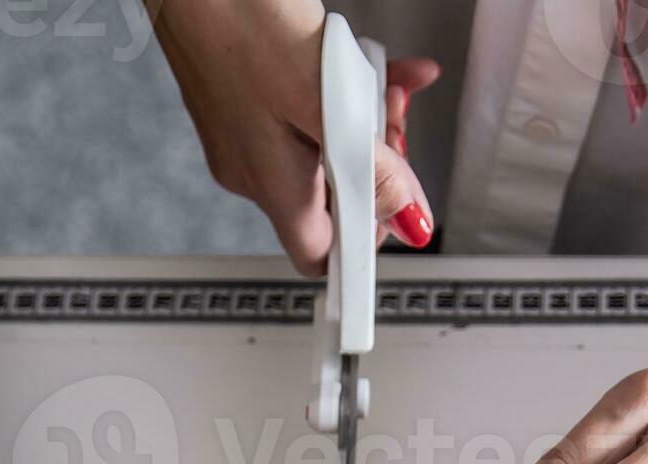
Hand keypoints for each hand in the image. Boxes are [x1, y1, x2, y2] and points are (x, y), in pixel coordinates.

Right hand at [152, 0, 439, 273]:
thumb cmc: (239, 18)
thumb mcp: (327, 97)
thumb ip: (372, 166)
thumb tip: (408, 216)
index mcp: (270, 182)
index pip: (321, 255)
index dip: (366, 244)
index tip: (401, 219)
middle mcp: (253, 169)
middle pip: (332, 197)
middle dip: (376, 161)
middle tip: (392, 121)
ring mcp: (247, 134)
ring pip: (325, 148)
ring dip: (364, 119)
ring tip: (378, 78)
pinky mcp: (247, 101)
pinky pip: (308, 115)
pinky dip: (344, 95)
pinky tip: (367, 63)